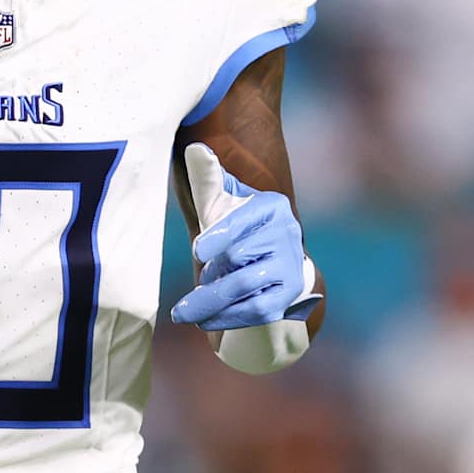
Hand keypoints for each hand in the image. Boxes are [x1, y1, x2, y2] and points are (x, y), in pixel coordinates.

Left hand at [170, 143, 320, 330]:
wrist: (267, 257)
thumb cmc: (234, 225)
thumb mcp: (218, 200)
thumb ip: (206, 177)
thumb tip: (195, 149)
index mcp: (271, 206)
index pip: (243, 220)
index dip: (220, 236)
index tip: (198, 251)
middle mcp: (288, 234)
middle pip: (242, 258)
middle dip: (211, 279)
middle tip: (181, 302)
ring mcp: (292, 266)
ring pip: (248, 287)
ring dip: (214, 304)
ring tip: (186, 314)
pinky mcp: (291, 294)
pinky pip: (260, 309)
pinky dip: (232, 318)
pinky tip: (207, 323)